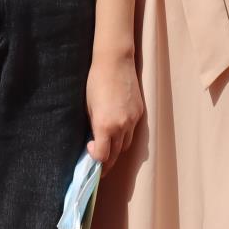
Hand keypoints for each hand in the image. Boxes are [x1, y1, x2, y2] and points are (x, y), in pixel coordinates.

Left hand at [85, 50, 143, 174]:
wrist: (115, 61)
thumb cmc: (95, 81)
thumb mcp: (88, 106)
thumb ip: (93, 126)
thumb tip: (94, 140)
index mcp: (104, 125)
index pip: (103, 156)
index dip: (96, 161)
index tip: (90, 155)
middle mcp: (121, 126)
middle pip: (116, 154)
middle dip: (107, 162)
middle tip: (99, 167)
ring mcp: (133, 120)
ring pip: (126, 145)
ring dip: (118, 150)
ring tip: (109, 150)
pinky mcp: (139, 113)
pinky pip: (133, 131)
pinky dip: (125, 136)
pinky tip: (118, 132)